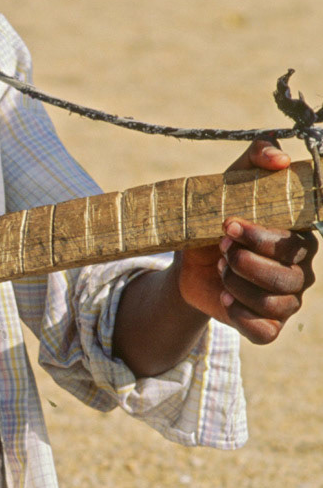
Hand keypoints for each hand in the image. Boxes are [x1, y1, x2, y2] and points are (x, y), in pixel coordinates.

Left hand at [176, 140, 316, 342]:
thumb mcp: (232, 181)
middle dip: (246, 263)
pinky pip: (266, 330)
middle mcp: (300, 269)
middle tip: (221, 249)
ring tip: (220, 269)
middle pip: (288, 276)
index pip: (295, 243)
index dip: (260, 238)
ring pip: (276, 302)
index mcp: (299, 236)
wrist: (188, 260)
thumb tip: (280, 159)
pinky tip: (225, 297)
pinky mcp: (269, 324)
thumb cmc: (216, 218)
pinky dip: (242, 315)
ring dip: (239, 286)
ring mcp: (288, 299)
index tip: (227, 226)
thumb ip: (257, 156)